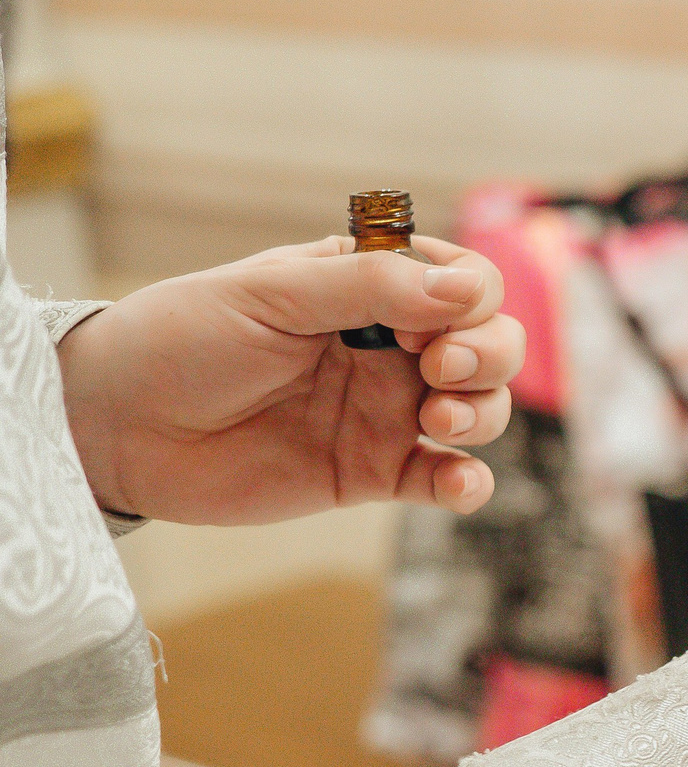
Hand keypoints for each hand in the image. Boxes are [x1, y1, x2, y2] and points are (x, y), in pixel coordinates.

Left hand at [55, 235, 523, 522]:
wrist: (116, 425)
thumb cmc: (179, 339)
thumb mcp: (271, 294)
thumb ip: (370, 287)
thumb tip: (468, 291)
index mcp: (368, 288)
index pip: (464, 282)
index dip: (467, 300)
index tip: (417, 321)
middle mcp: (389, 347)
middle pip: (491, 345)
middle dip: (489, 354)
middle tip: (438, 370)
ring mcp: (385, 412)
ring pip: (483, 410)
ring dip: (485, 413)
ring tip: (440, 422)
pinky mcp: (372, 473)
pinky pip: (445, 480)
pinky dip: (469, 484)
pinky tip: (458, 484)